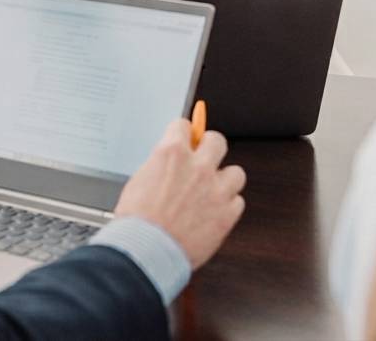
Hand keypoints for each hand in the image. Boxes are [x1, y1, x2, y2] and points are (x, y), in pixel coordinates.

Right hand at [114, 119, 245, 268]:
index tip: (185, 138)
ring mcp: (216, 189)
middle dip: (210, 147)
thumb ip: (160, 167)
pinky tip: (215, 212)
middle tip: (205, 157)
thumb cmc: (138, 220)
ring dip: (225, 180)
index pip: (183, 126)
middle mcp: (198, 167)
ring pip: (236, 172)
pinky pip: (238, 202)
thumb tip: (169, 164)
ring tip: (213, 190)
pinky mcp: (227, 213)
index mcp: (172, 154)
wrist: (148, 249)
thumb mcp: (140, 181)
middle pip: (217, 140)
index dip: (183, 133)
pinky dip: (228, 206)